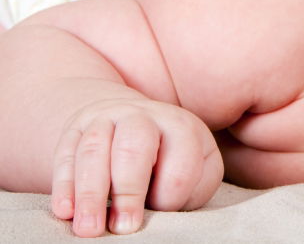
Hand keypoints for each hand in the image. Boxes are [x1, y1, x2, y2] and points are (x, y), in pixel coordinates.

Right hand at [50, 97, 223, 236]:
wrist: (135, 121)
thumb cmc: (172, 159)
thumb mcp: (196, 169)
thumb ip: (187, 188)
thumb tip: (160, 215)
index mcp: (182, 128)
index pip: (179, 163)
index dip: (168, 195)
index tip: (158, 215)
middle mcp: (144, 117)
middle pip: (134, 147)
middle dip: (128, 190)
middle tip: (121, 228)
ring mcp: (108, 118)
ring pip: (94, 149)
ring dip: (90, 193)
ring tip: (88, 229)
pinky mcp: (77, 128)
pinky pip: (66, 154)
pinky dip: (65, 186)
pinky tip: (65, 211)